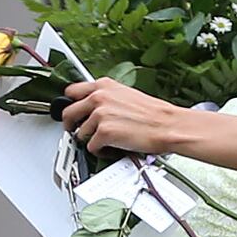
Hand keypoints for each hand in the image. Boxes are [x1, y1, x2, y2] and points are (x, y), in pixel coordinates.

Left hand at [58, 77, 178, 155]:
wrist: (168, 126)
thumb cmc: (154, 114)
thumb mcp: (127, 95)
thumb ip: (107, 98)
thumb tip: (94, 107)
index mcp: (104, 85)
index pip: (72, 91)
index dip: (71, 104)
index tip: (73, 111)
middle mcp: (99, 97)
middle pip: (68, 112)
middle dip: (70, 124)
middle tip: (75, 130)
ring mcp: (100, 115)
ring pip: (80, 133)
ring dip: (90, 140)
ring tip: (105, 141)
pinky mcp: (103, 133)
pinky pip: (91, 147)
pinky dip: (101, 151)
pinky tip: (112, 148)